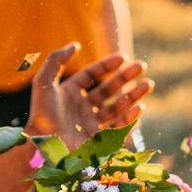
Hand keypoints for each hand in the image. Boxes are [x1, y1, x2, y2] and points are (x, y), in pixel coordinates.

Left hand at [24, 43, 153, 150]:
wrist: (43, 147)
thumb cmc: (42, 115)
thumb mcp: (44, 82)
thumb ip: (56, 60)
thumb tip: (76, 45)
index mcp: (69, 93)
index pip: (91, 75)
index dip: (107, 65)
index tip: (124, 57)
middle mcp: (81, 108)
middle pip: (108, 89)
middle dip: (126, 77)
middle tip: (142, 66)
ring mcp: (90, 124)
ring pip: (117, 107)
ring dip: (133, 95)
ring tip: (148, 84)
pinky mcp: (97, 141)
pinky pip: (118, 128)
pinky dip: (130, 117)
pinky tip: (140, 107)